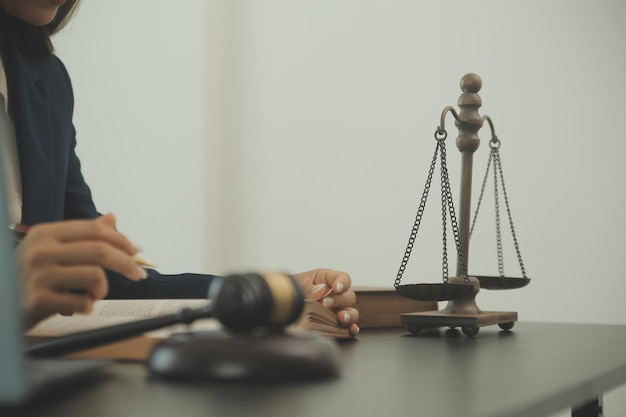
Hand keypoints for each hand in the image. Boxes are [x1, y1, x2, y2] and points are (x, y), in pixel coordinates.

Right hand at [16, 213, 146, 328]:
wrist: (2, 306)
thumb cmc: (28, 278)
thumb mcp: (50, 250)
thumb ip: (81, 235)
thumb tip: (111, 218)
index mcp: (45, 233)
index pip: (93, 229)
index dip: (120, 240)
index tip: (135, 251)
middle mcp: (40, 251)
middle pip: (100, 251)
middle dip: (126, 263)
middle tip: (137, 273)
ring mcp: (39, 275)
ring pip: (95, 275)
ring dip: (103, 289)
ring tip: (94, 294)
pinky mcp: (39, 300)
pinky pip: (82, 302)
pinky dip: (88, 306)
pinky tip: (79, 306)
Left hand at [293, 268, 359, 335]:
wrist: (283, 306)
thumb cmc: (292, 291)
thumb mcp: (297, 285)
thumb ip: (308, 287)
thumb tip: (320, 290)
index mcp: (327, 280)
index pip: (343, 278)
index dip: (342, 282)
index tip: (336, 287)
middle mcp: (335, 295)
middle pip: (349, 296)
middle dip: (339, 300)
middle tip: (326, 303)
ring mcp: (337, 310)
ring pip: (352, 311)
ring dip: (349, 315)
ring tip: (341, 318)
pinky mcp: (336, 323)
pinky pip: (349, 326)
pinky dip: (351, 328)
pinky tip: (350, 330)